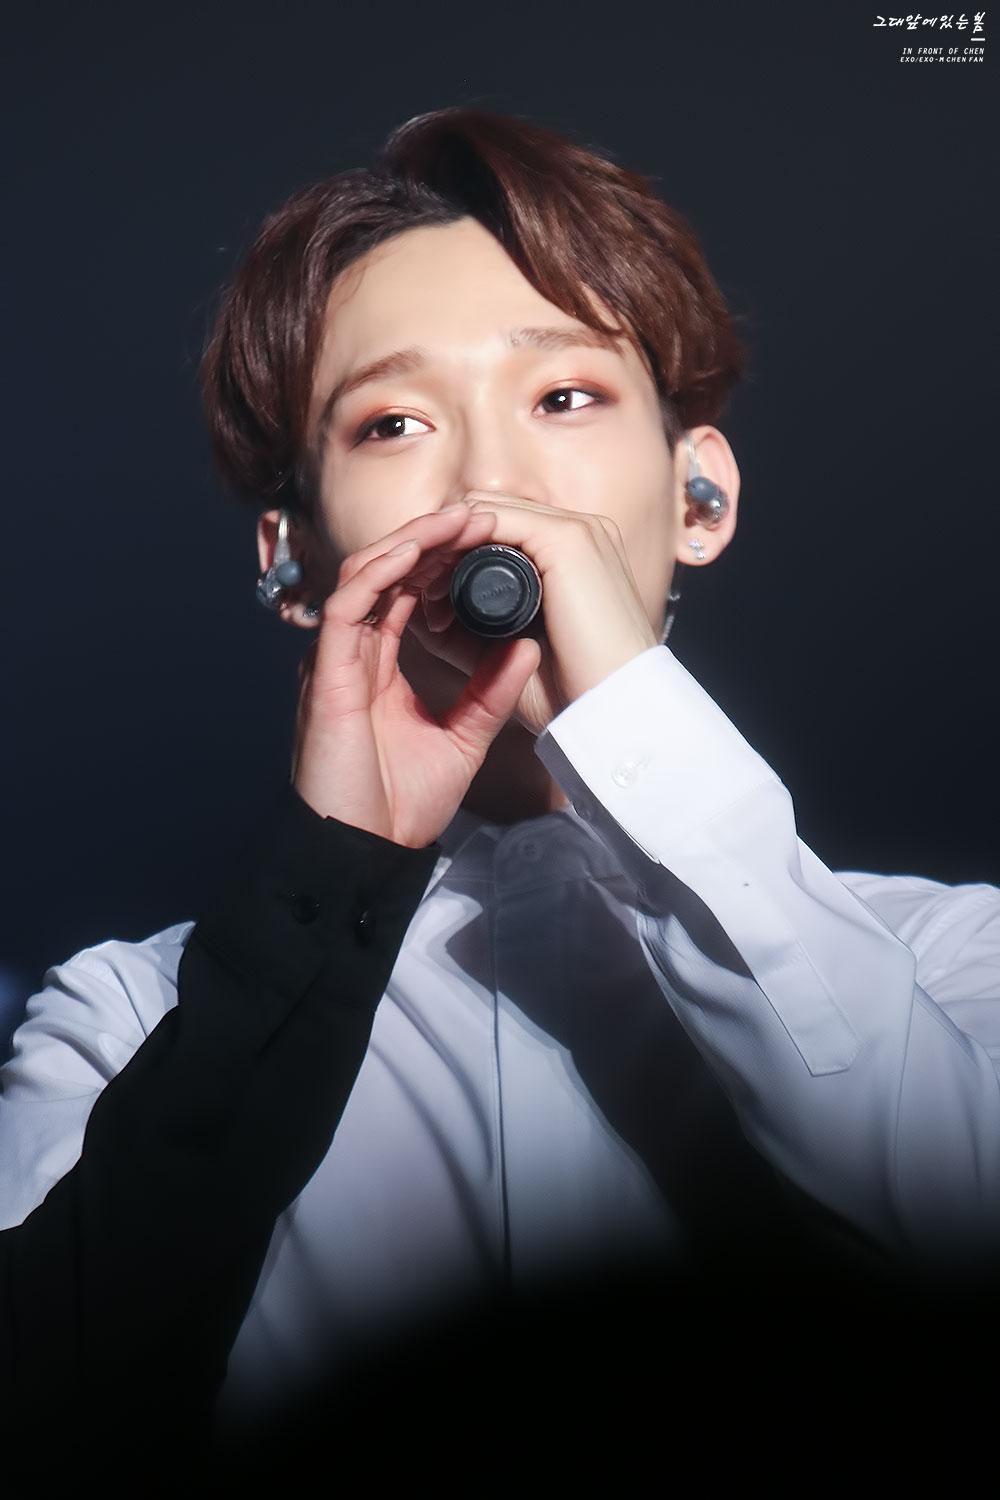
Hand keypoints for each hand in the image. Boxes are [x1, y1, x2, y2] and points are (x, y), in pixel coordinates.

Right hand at [291, 502, 542, 848]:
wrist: (367, 849)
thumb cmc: (403, 803)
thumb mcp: (466, 736)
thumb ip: (492, 690)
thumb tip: (529, 645)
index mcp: (385, 663)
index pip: (412, 592)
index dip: (446, 559)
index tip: (490, 539)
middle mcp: (358, 652)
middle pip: (389, 574)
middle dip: (432, 539)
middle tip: (479, 514)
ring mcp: (339, 659)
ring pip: (366, 576)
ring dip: (409, 543)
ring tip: (454, 521)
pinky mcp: (326, 673)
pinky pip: (345, 606)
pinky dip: (377, 573)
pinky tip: (411, 552)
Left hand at [406, 494, 659, 736]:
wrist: (617, 711)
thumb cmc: (573, 693)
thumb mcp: (514, 652)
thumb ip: (475, 628)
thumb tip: (425, 613)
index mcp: (577, 553)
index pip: (500, 528)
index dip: (453, 554)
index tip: (421, 595)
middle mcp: (580, 530)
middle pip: (488, 512)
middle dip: (442, 545)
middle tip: (406, 587)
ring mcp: (577, 529)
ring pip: (485, 511)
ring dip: (443, 542)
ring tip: (412, 586)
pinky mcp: (567, 540)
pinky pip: (492, 521)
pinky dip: (455, 543)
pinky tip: (430, 581)